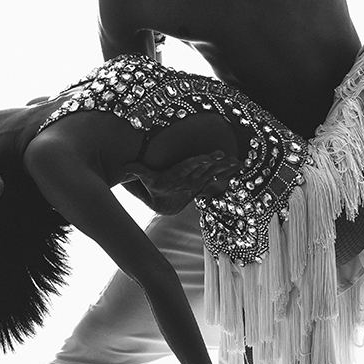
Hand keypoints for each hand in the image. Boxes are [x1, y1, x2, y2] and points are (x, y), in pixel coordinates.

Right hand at [125, 151, 240, 215]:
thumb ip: (138, 172)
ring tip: (236, 160)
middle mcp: (189, 181)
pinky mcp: (205, 183)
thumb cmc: (156, 191)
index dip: (195, 164)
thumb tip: (124, 166)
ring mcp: (198, 183)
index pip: (185, 169)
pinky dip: (229, 171)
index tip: (204, 158)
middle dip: (212, 163)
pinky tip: (239, 164)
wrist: (167, 208)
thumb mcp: (146, 182)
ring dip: (224, 167)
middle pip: (202, 170)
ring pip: (212, 173)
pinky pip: (219, 176)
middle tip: (222, 155)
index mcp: (175, 178)